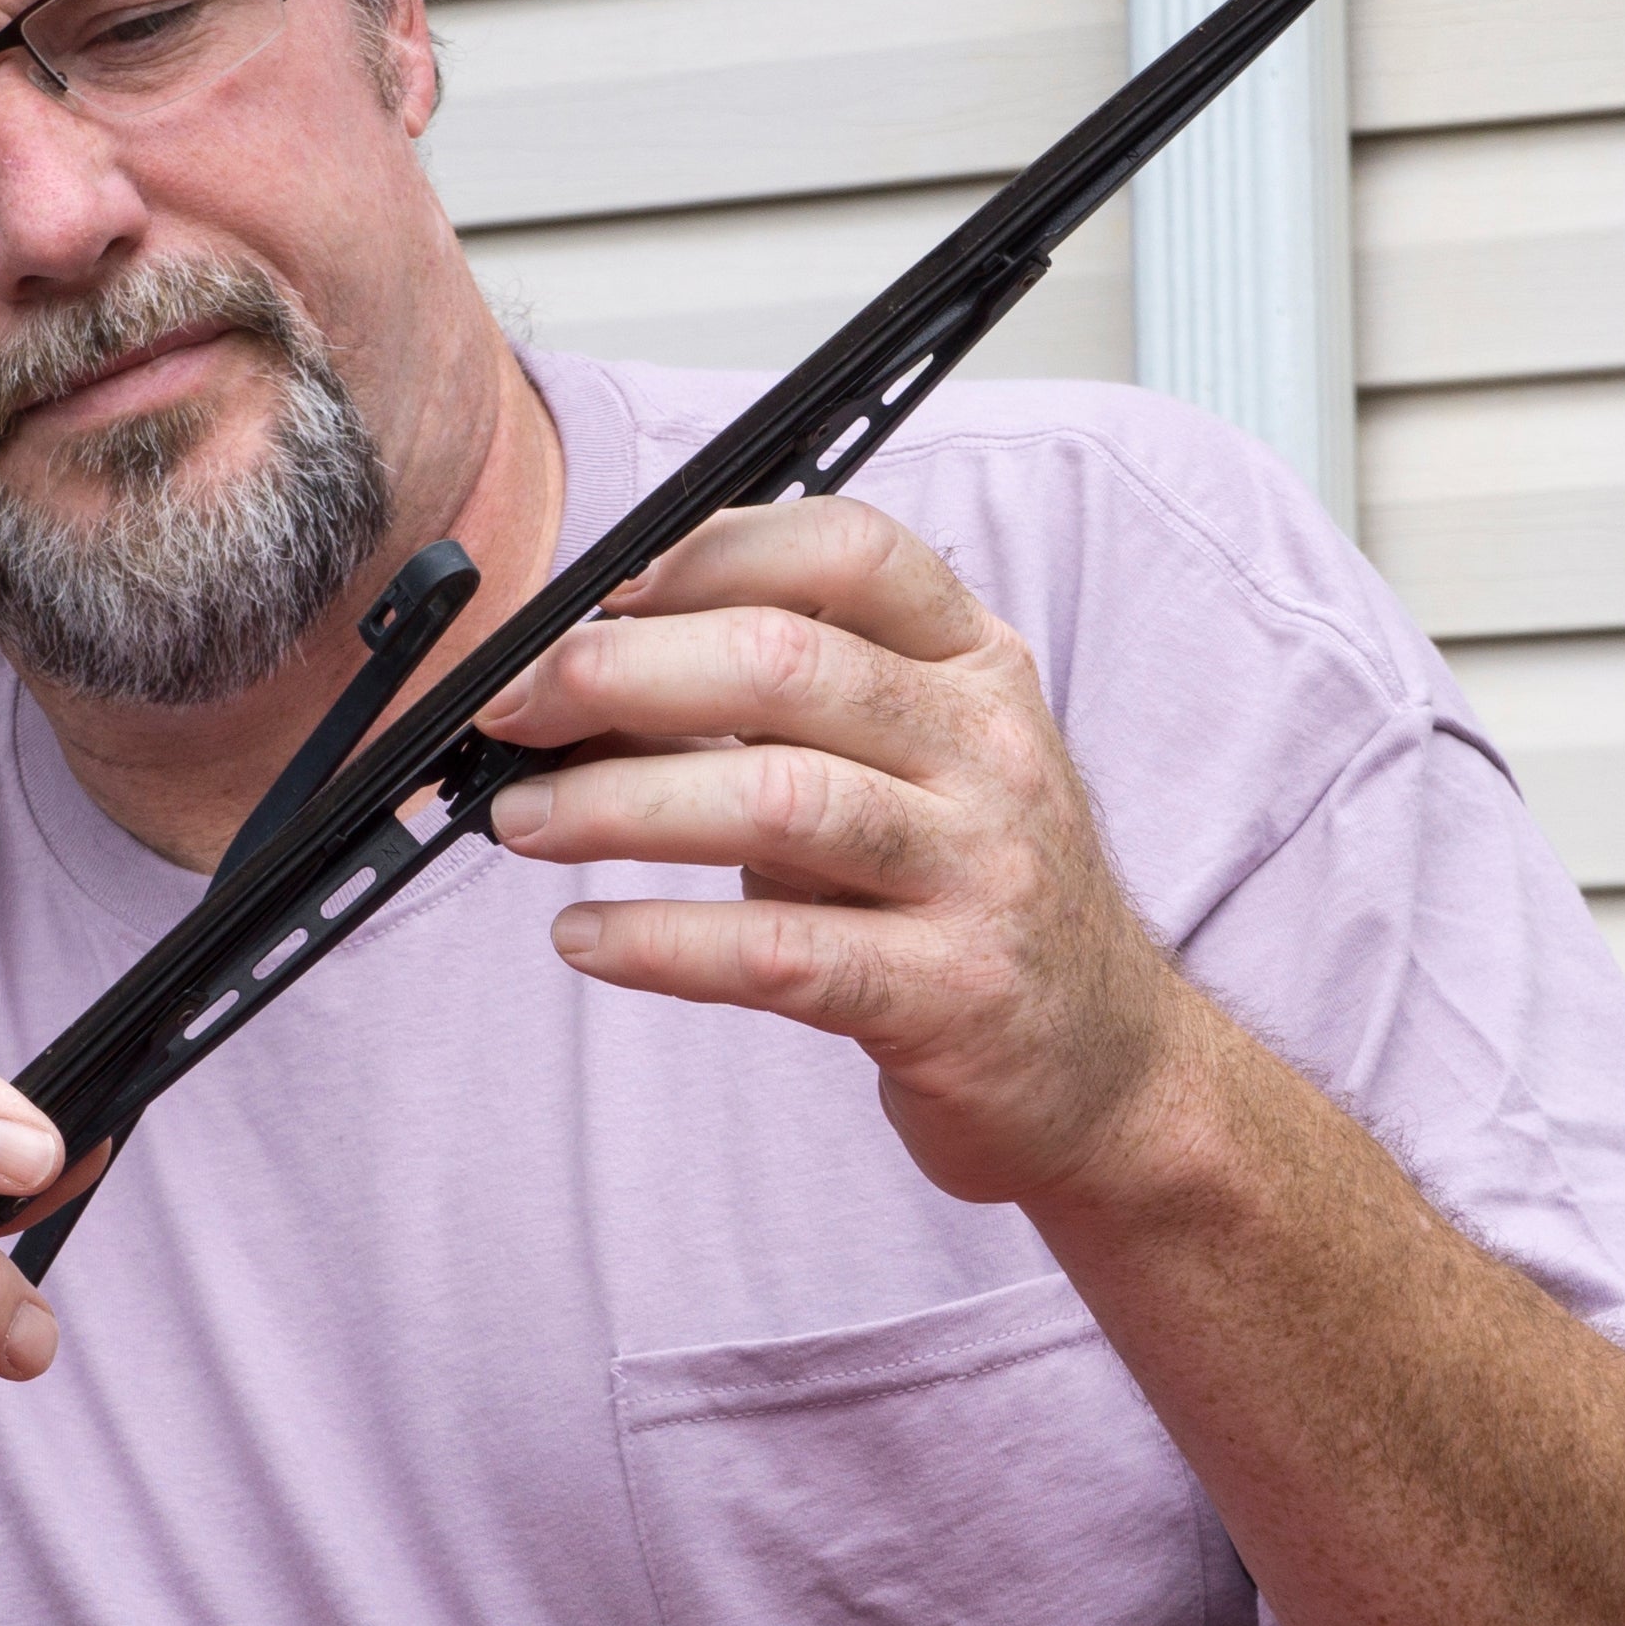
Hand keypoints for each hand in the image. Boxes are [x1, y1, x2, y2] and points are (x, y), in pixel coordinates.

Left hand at [474, 498, 1187, 1205]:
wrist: (1112, 1073)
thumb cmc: (968, 898)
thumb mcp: (913, 767)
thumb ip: (784, 707)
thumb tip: (578, 674)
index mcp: (976, 665)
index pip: (847, 552)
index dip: (706, 554)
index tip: (590, 589)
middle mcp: (989, 750)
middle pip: (785, 662)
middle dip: (619, 673)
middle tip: (512, 711)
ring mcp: (983, 873)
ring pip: (775, 798)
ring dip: (618, 804)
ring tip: (521, 823)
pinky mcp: (952, 997)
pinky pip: (781, 953)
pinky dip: (662, 941)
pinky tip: (584, 940)